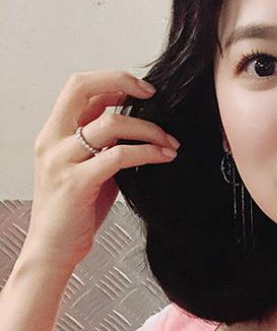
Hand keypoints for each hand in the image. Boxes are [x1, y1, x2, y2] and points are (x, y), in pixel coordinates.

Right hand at [23, 70, 179, 269]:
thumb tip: (135, 123)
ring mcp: (62, 160)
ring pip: (110, 123)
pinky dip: (147, 152)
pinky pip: (118, 155)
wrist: (53, 250)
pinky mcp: (76, 183)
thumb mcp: (87, 168)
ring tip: (170, 142)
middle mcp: (52, 141)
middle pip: (82, 88)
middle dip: (123, 82)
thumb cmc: (73, 211)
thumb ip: (103, 144)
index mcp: (53, 134)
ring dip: (149, 128)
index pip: (78, 87)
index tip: (143, 90)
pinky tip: (164, 157)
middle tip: (154, 96)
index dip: (112, 80)